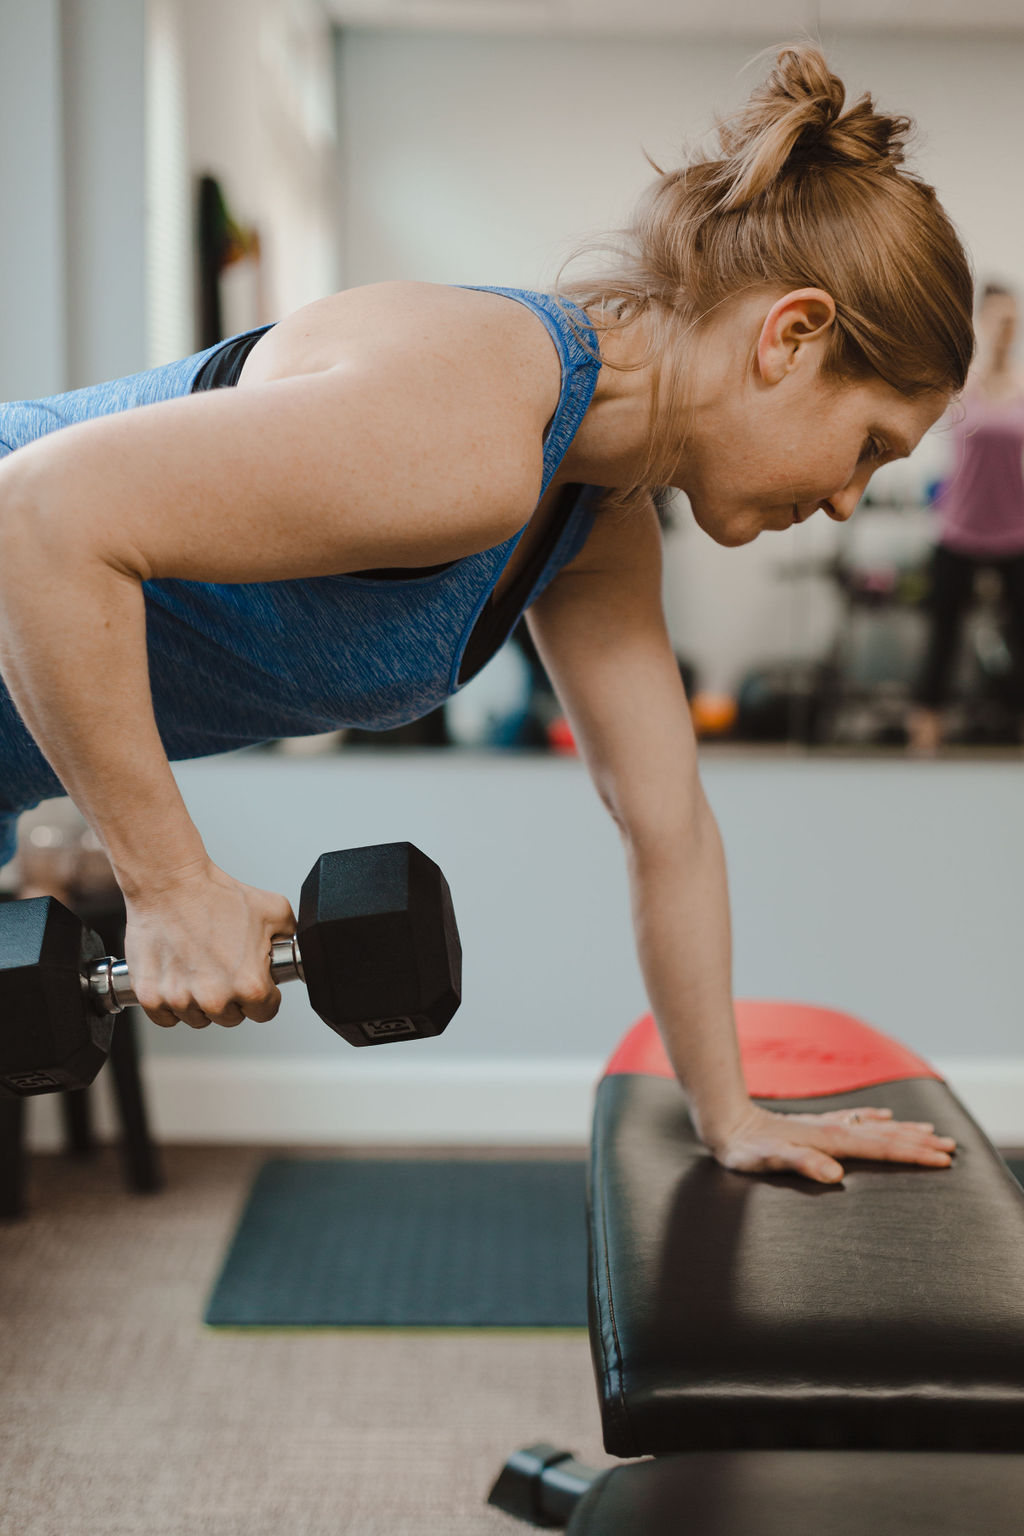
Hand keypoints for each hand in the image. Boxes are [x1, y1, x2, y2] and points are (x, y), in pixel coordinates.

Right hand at [122, 858, 296, 1028]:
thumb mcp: (274, 910)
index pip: (265, 1012)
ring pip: (198, 1019)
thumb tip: (295, 951)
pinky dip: (170, 1004)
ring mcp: (180, 1000)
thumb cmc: (216, 894)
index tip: (255, 984)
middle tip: (223, 969)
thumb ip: (289, 938)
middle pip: (231, 1018)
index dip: (264, 996)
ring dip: (199, 1001)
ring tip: (198, 968)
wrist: (170, 883)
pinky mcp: (150, 996)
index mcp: (249, 985)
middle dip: (232, 998)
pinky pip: (165, 1018)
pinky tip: (177, 978)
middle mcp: (215, 998)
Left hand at [708, 1100, 956, 1183]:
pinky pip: (855, 1120)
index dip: (913, 1154)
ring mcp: (826, 1126)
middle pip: (886, 1136)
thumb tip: (835, 1174)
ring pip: (876, 1128)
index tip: (942, 1159)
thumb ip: (802, 1163)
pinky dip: (875, 1119)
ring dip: (905, 1130)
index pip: (882, 1149)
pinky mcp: (815, 1126)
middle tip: (952, 1148)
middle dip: (920, 1143)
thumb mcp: (769, 1161)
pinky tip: (886, 1116)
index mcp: (830, 1141)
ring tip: (933, 1131)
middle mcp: (833, 1130)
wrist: (727, 1123)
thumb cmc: (745, 1149)